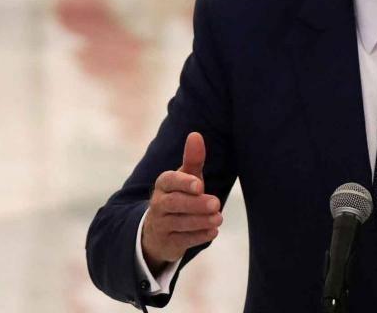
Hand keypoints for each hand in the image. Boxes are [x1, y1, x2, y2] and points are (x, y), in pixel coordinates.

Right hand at [141, 132, 222, 272]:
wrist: (160, 231)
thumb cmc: (180, 196)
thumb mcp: (186, 177)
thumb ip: (193, 159)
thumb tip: (195, 134)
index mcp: (163, 184)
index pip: (169, 180)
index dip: (183, 182)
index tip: (200, 185)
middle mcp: (158, 204)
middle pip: (174, 204)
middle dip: (196, 204)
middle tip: (216, 203)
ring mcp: (161, 225)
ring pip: (179, 223)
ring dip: (200, 221)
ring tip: (218, 218)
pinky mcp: (167, 243)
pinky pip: (182, 241)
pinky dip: (198, 237)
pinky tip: (212, 232)